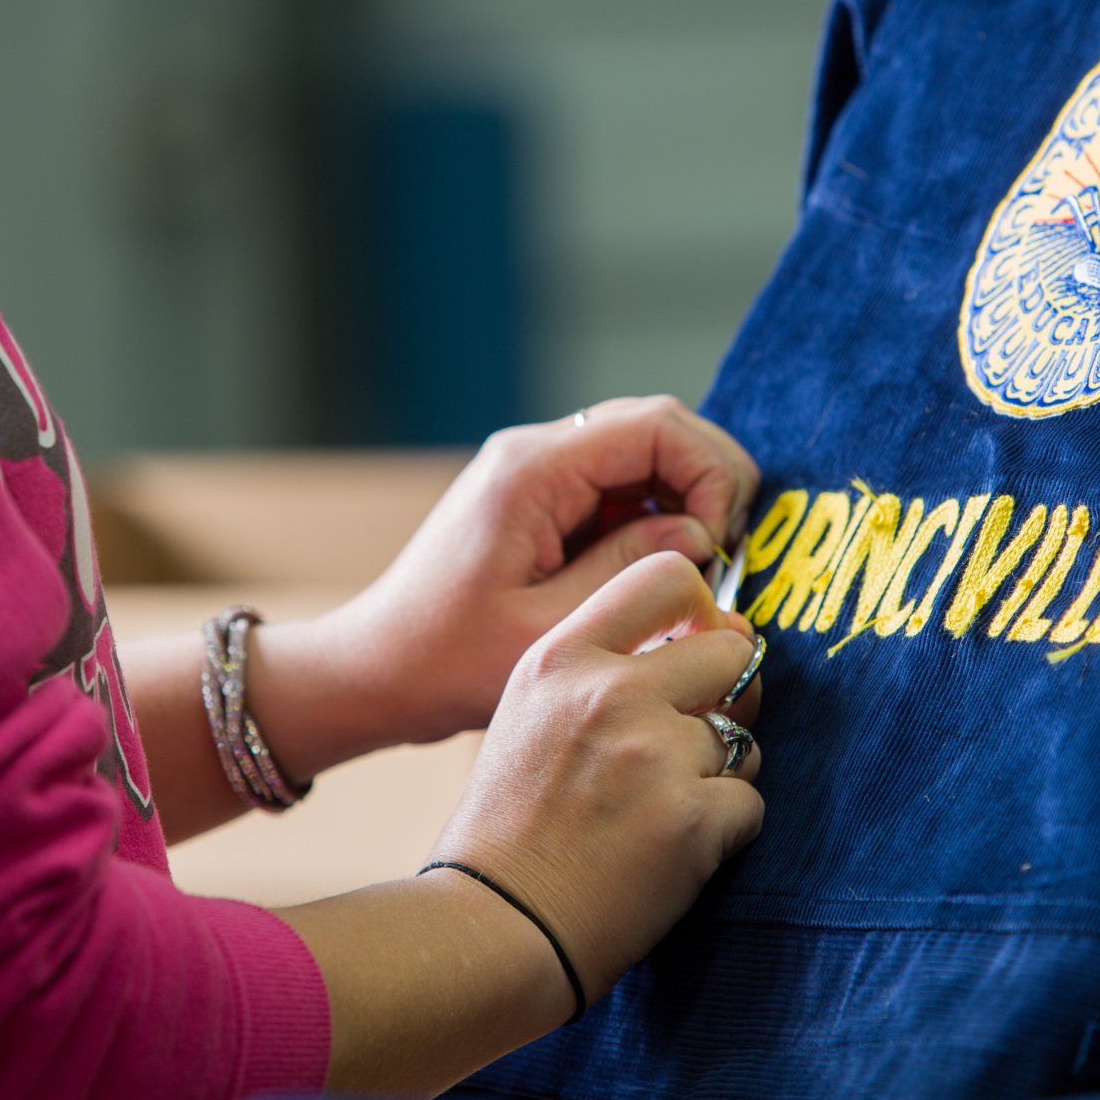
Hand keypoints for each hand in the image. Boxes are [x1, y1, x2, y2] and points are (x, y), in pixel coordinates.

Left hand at [254, 396, 759, 776]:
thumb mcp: (550, 629)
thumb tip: (699, 536)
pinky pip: (617, 487)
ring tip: (693, 573)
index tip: (720, 547)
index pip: (659, 426)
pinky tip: (657, 575)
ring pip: (644, 455)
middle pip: (658, 427)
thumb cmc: (447, 662)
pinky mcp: (540, 501)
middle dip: (708, 484)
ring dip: (683, 504)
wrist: (376, 673)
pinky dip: (653, 520)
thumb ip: (630, 571)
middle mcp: (535, 453)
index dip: (711, 475)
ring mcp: (536, 474)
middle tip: (722, 559)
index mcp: (534, 470)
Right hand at [426, 551, 764, 1005]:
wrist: (493, 925)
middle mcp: (611, 693)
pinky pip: (750, 803)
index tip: (696, 646)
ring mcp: (655, 756)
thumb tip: (714, 634)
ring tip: (660, 810)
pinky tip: (671, 852)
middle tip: (692, 743)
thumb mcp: (533, 713)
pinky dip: (724, 831)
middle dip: (729, 697)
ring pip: (746, 737)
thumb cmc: (510, 825)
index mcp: (564, 658)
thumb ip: (605, 669)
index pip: (669, 578)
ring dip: (722, 774)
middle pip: (732, 651)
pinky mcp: (692, 821)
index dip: (701, 610)